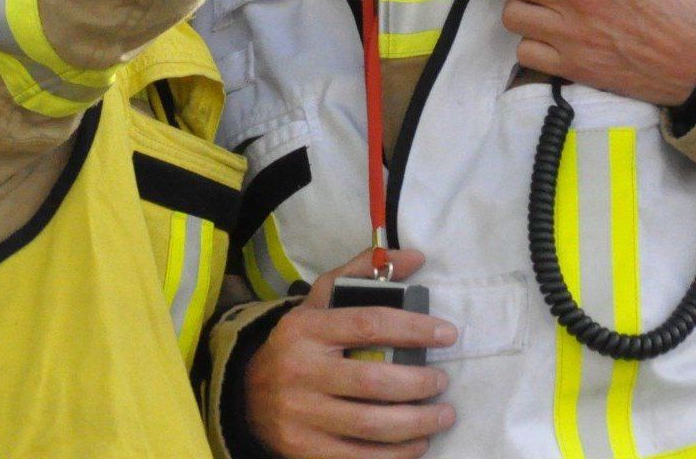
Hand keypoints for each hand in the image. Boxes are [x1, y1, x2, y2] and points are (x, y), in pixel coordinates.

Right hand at [245, 248, 456, 458]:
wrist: (247, 393)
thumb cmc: (298, 342)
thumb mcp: (320, 301)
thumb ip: (363, 273)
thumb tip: (415, 257)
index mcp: (306, 328)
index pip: (368, 324)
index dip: (414, 329)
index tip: (447, 334)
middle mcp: (301, 370)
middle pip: (374, 381)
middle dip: (419, 383)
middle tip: (442, 381)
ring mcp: (300, 414)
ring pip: (371, 424)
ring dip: (417, 423)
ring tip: (442, 416)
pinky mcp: (303, 449)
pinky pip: (359, 457)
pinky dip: (396, 455)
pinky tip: (418, 444)